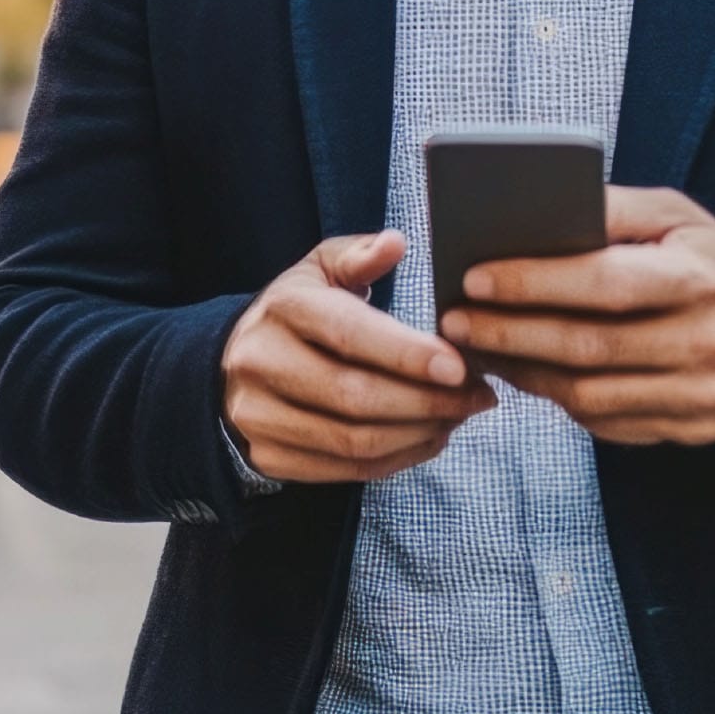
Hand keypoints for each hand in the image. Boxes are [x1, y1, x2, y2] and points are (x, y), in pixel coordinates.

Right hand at [222, 230, 497, 482]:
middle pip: (355, 396)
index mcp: (283, 309)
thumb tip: (396, 243)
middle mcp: (262, 363)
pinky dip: (398, 460)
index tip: (460, 366)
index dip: (407, 354)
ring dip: (420, 434)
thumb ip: (360, 256)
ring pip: (354, 441)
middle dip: (428, 401)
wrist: (235, 364)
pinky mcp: (269, 457)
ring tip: (459, 416)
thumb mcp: (320, 269)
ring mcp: (260, 416)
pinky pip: (346, 470)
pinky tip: (429, 438)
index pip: (349, 334)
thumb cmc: (299, 312)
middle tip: (478, 396)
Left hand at [440, 187, 714, 445]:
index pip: (604, 282)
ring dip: (522, 371)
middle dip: (509, 332)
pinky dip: (556, 399)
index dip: (534, 282)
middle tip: (454, 320)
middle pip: (587, 345)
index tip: (475, 277)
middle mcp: (701, 340)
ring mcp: (695, 394)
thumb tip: (541, 211)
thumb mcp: (685, 221)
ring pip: (588, 392)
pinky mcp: (685, 430)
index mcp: (699, 277)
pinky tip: (524, 373)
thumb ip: (618, 212)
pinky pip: (605, 421)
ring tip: (476, 347)